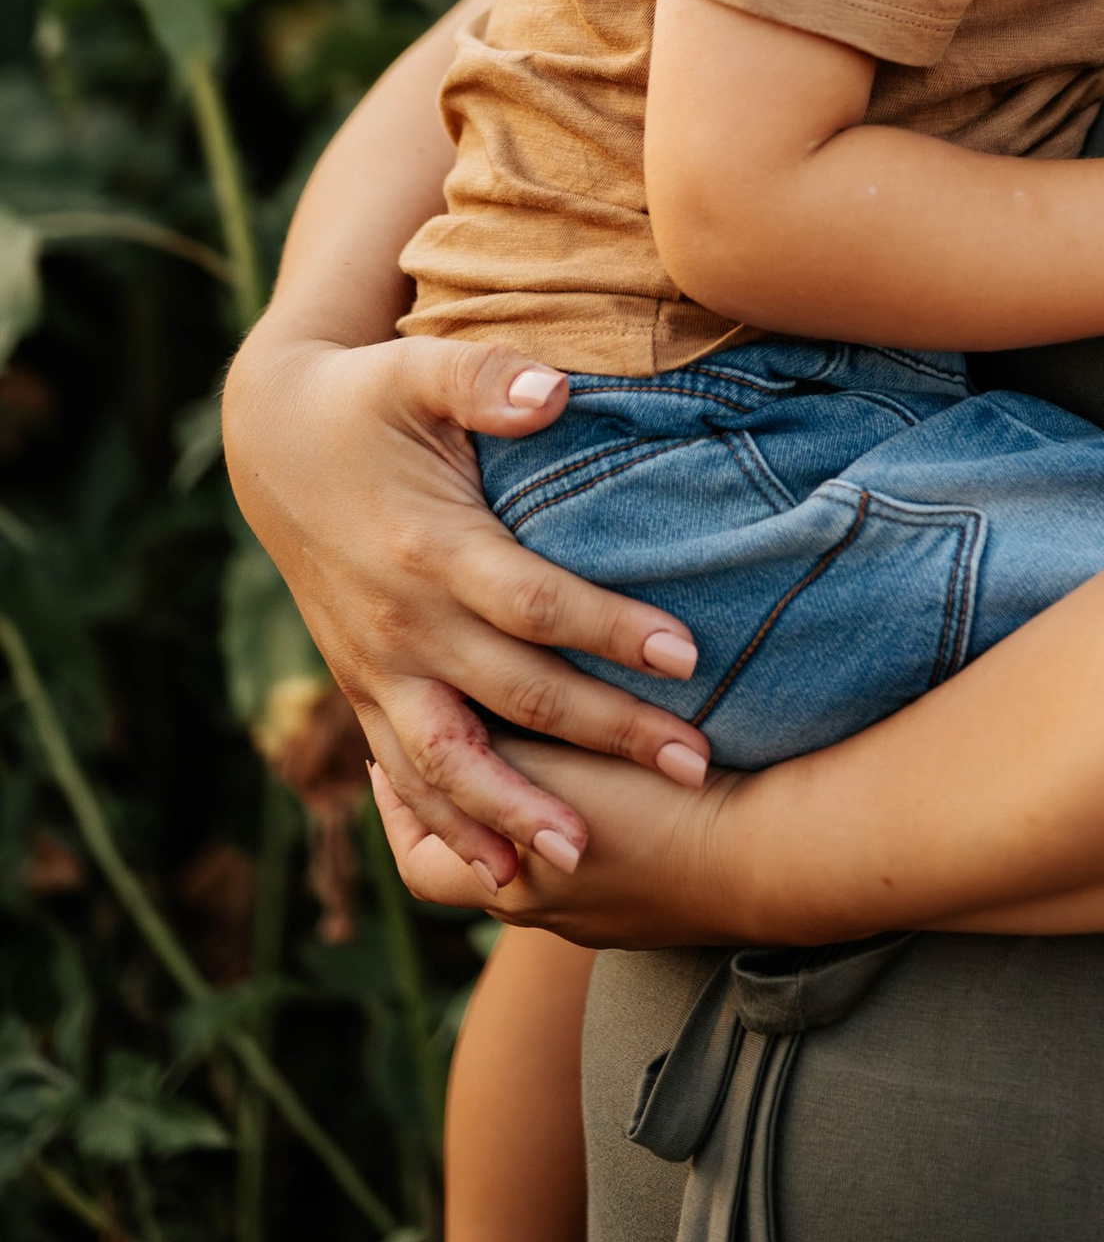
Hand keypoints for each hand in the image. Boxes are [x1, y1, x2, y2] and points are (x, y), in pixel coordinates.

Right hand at [223, 327, 712, 885]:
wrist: (271, 445)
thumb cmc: (365, 400)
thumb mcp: (417, 369)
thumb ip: (486, 378)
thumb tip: (554, 388)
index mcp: (429, 550)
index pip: (535, 603)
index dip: (610, 629)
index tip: (688, 655)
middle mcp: (401, 624)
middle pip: (516, 696)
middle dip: (605, 735)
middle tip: (694, 767)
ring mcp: (376, 669)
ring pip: (449, 761)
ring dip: (516, 812)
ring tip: (581, 857)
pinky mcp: (363, 692)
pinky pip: (403, 776)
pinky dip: (446, 827)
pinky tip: (497, 873)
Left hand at [370, 737, 754, 949]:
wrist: (760, 857)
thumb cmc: (654, 805)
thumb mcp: (554, 761)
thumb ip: (494, 735)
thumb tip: (448, 704)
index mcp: (506, 883)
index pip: (418, 859)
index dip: (396, 806)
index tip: (387, 756)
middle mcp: (541, 913)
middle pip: (472, 869)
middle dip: (462, 811)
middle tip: (453, 748)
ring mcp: (599, 917)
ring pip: (538, 869)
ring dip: (527, 820)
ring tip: (531, 757)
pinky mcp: (650, 907)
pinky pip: (593, 872)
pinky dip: (581, 829)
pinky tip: (603, 789)